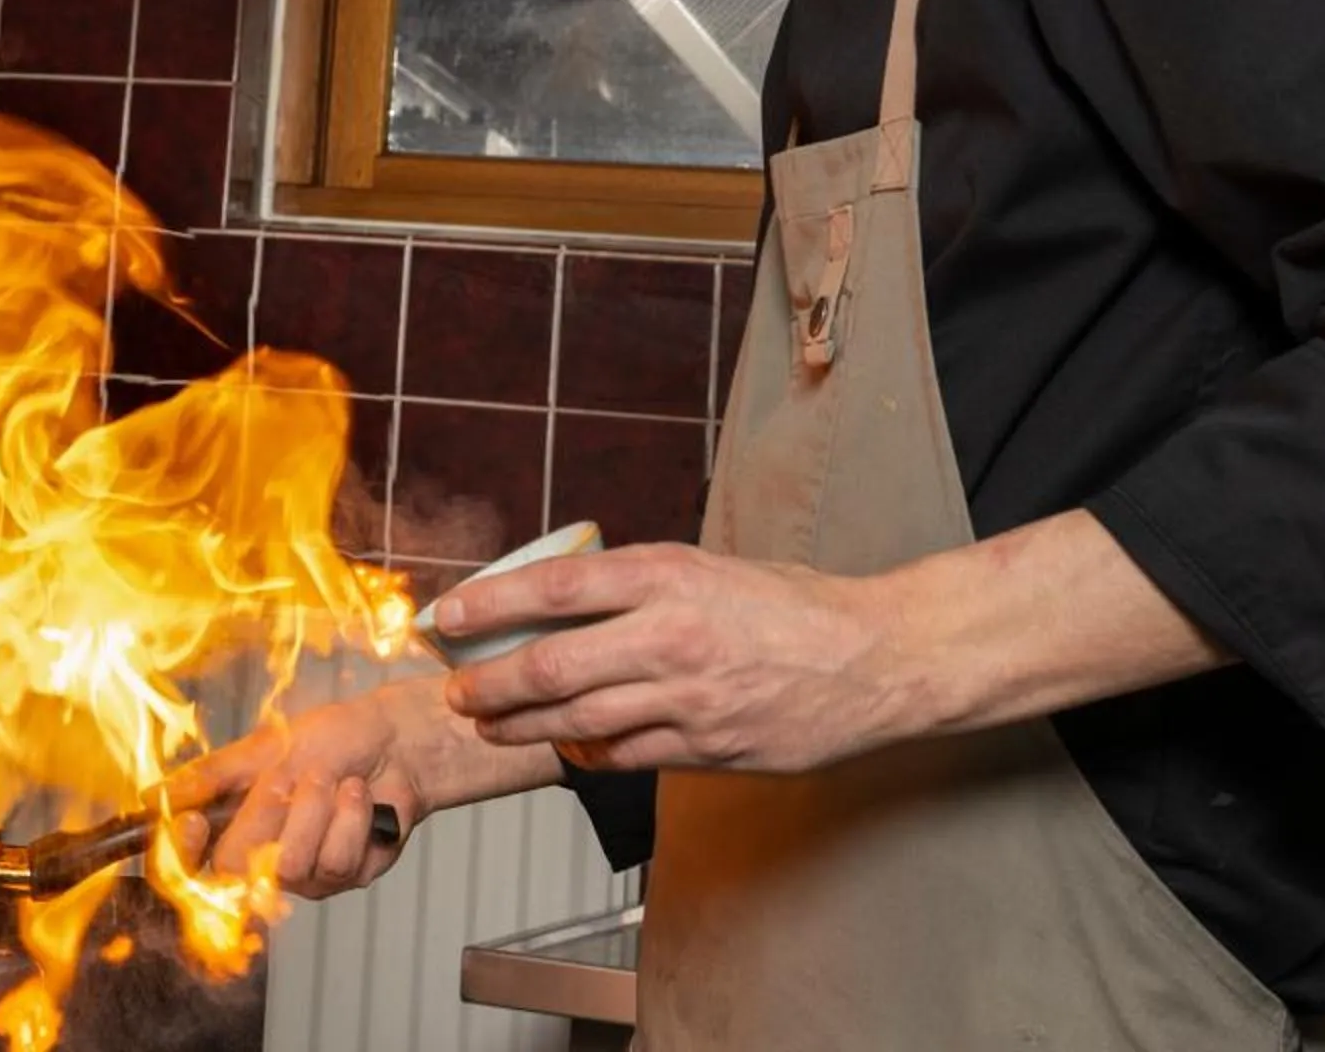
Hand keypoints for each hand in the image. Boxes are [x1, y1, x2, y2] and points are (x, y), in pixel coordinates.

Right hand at [162, 676, 557, 898]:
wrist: (398, 738)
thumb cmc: (332, 736)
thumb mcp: (263, 748)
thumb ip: (210, 777)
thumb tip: (149, 796)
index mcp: (235, 824)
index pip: (187, 867)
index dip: (180, 856)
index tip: (191, 822)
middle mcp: (265, 858)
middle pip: (235, 872)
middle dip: (266, 815)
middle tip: (288, 778)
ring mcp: (308, 874)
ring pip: (294, 867)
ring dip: (318, 810)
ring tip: (336, 780)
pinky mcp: (349, 877)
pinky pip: (338, 862)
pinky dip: (351, 818)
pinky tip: (361, 797)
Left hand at [437, 541, 918, 773]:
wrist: (877, 659)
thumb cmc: (790, 606)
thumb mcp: (707, 567)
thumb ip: (636, 582)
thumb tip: (554, 596)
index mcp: (669, 576)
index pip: (555, 586)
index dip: (490, 602)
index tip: (447, 615)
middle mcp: (673, 637)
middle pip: (552, 665)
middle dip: (490, 683)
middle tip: (457, 690)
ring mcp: (690, 700)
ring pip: (578, 721)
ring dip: (522, 726)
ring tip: (489, 723)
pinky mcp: (709, 749)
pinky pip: (625, 757)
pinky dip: (584, 754)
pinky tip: (564, 747)